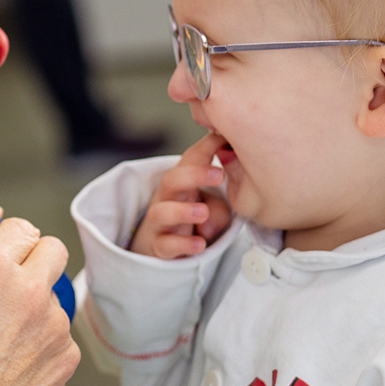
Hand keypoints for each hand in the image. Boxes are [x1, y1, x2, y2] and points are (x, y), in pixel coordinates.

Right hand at [0, 218, 79, 385]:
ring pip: (54, 297)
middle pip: (53, 250)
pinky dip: (42, 343)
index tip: (5, 249)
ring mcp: (54, 325)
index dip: (10, 238)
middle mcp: (29, 290)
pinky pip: (60, 335)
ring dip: (36, 306)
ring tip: (2, 341)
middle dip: (35, 259)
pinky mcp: (67, 356)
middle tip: (14, 282)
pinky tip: (13, 364)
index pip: (21, 227)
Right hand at [129, 132, 232, 258]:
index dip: (206, 146)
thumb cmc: (193, 218)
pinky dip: (182, 244)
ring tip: (202, 213)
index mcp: (183, 182)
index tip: (224, 138)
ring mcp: (161, 223)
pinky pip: (165, 245)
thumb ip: (219, 208)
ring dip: (182, 211)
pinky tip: (200, 245)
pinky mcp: (160, 246)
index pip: (191, 159)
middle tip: (219, 174)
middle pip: (171, 180)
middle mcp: (168, 199)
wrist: (164, 246)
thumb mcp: (212, 209)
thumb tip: (208, 219)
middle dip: (194, 175)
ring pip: (161, 213)